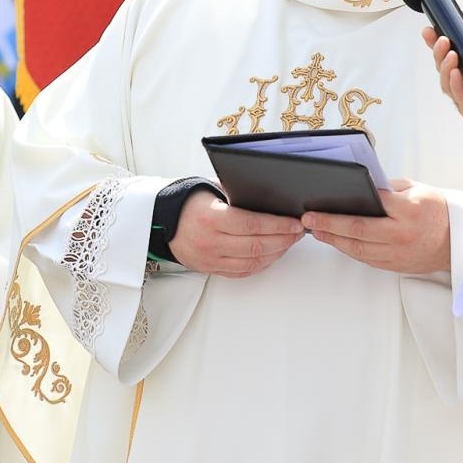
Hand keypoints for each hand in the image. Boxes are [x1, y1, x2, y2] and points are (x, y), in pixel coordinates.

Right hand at [167, 193, 304, 278]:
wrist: (164, 222)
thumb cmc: (191, 203)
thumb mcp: (212, 190)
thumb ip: (238, 194)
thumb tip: (272, 198)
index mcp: (211, 219)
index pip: (252, 225)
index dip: (278, 225)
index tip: (295, 223)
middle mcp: (210, 242)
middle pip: (256, 246)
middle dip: (283, 240)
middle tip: (298, 232)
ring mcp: (210, 260)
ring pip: (252, 263)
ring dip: (276, 254)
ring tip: (289, 242)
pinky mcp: (211, 270)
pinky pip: (243, 272)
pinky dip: (262, 264)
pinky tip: (273, 254)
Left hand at [301, 178, 450, 273]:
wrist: (458, 242)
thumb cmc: (437, 211)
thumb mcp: (416, 189)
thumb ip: (389, 189)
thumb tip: (360, 188)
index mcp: (409, 211)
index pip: (371, 207)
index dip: (344, 206)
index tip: (322, 203)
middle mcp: (402, 235)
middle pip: (358, 232)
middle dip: (329, 225)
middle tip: (308, 219)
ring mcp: (398, 254)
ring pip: (358, 249)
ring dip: (333, 240)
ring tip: (316, 230)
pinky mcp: (395, 266)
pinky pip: (366, 259)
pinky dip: (348, 249)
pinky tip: (335, 240)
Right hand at [426, 23, 462, 166]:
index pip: (454, 53)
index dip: (441, 43)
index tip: (431, 31)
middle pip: (445, 65)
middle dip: (438, 51)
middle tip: (440, 40)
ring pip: (446, 81)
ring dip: (445, 66)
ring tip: (450, 54)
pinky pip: (457, 96)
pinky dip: (453, 83)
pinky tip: (455, 73)